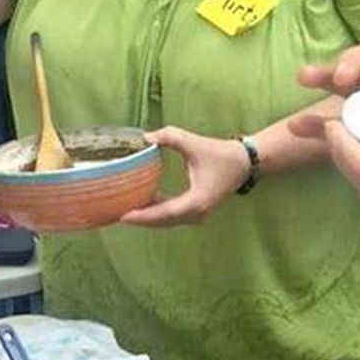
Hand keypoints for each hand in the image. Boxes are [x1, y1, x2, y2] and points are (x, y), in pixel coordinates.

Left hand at [118, 128, 245, 227]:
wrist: (243, 162)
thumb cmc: (219, 153)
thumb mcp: (192, 143)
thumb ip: (168, 137)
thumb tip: (144, 138)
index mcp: (196, 202)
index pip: (164, 214)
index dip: (143, 216)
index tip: (123, 216)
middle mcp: (197, 214)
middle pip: (163, 222)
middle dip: (140, 219)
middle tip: (116, 214)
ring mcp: (198, 215)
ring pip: (167, 221)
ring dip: (148, 217)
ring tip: (126, 209)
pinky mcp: (197, 211)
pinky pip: (173, 216)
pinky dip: (158, 212)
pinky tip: (144, 202)